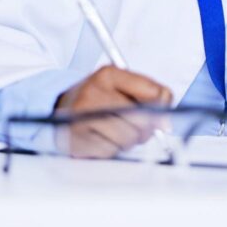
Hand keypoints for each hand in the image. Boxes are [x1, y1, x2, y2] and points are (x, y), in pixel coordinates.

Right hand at [54, 65, 172, 158]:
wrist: (61, 108)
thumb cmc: (99, 97)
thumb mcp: (122, 84)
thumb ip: (150, 94)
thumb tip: (165, 123)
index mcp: (108, 74)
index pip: (152, 92)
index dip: (162, 107)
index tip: (160, 115)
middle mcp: (94, 92)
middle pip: (142, 118)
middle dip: (145, 127)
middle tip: (138, 126)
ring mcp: (83, 116)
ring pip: (129, 138)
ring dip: (128, 140)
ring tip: (116, 130)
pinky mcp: (78, 139)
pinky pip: (112, 151)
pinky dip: (113, 149)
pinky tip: (103, 138)